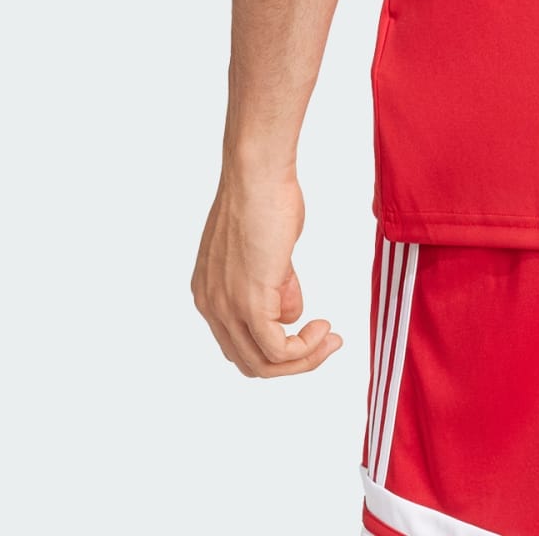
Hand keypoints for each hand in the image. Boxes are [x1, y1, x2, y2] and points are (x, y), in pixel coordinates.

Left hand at [191, 168, 343, 377]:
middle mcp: (211, 306)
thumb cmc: (266, 197)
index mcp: (209, 293)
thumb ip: (275, 284)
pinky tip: (324, 328)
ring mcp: (227, 307)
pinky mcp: (249, 302)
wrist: (258, 174)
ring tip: (329, 338)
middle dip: (293, 362)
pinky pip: (277, 350)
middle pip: (249, 362)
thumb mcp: (268, 251)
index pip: (239, 344)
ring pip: (263, 364)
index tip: (311, 329)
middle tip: (326, 342)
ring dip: (303, 359)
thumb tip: (290, 311)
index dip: (277, 346)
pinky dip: (305, 350)